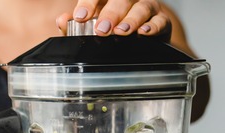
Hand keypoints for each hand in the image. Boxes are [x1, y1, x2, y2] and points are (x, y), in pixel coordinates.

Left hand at [56, 0, 170, 36]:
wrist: (143, 37)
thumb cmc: (114, 26)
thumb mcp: (93, 23)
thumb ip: (76, 23)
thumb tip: (62, 21)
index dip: (89, 3)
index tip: (80, 17)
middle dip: (111, 14)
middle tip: (102, 29)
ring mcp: (147, 7)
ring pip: (142, 8)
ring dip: (131, 21)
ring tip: (121, 32)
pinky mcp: (162, 20)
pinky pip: (160, 21)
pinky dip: (152, 27)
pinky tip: (144, 32)